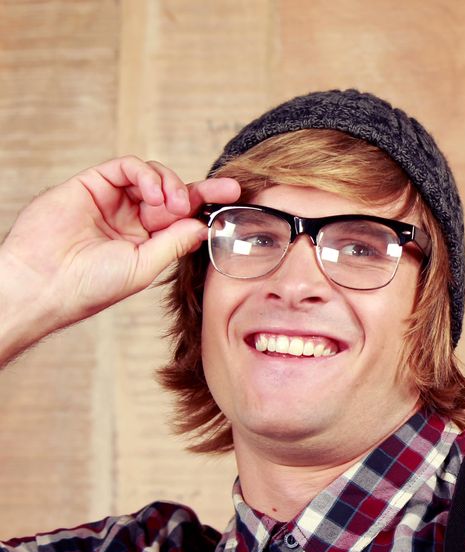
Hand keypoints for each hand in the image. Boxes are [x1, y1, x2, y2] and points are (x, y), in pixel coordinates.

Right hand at [0, 156, 239, 329]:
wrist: (43, 283)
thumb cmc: (90, 285)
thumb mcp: (144, 266)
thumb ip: (174, 242)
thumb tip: (203, 225)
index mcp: (146, 241)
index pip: (183, 217)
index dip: (208, 205)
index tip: (234, 196)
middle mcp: (131, 219)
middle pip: (174, 193)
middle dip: (200, 190)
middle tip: (224, 189)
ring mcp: (113, 200)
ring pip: (153, 176)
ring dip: (172, 185)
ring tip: (173, 204)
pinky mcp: (93, 184)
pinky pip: (127, 167)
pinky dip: (146, 175)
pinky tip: (153, 194)